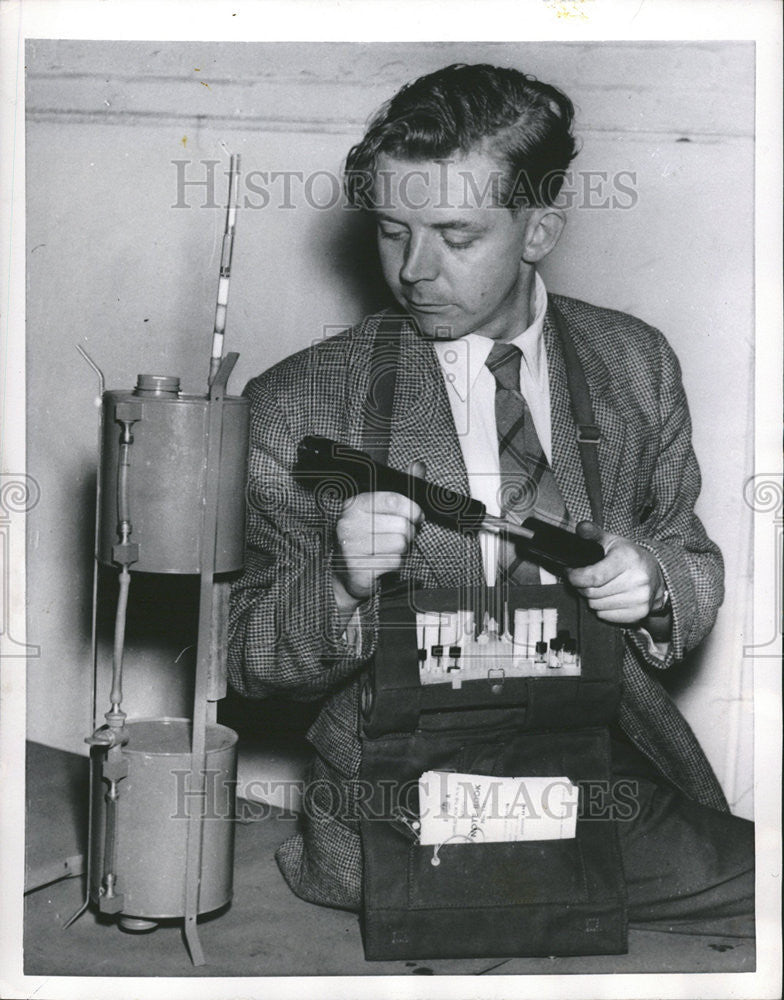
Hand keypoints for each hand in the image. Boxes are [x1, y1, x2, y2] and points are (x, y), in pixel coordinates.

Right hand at [332, 491, 423, 609]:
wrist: (348, 573)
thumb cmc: (369, 539)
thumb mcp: (383, 511)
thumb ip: (403, 488)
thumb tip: (419, 466)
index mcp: (355, 504)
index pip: (395, 500)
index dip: (413, 510)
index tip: (415, 517)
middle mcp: (349, 523)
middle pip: (402, 525)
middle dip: (408, 535)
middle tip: (398, 538)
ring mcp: (351, 546)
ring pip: (401, 544)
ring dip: (403, 551)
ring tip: (390, 551)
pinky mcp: (358, 568)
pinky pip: (395, 562)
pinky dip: (396, 564)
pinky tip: (384, 563)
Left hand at [566, 521, 667, 625]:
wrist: (657, 574)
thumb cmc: (629, 557)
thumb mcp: (612, 541)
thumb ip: (593, 533)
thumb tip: (581, 527)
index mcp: (627, 559)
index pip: (593, 577)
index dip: (575, 577)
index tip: (570, 573)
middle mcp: (637, 579)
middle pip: (592, 593)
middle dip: (581, 587)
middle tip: (583, 580)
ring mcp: (640, 598)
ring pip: (596, 607)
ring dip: (591, 599)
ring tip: (597, 588)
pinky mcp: (640, 613)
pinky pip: (606, 616)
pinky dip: (602, 609)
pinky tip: (607, 598)